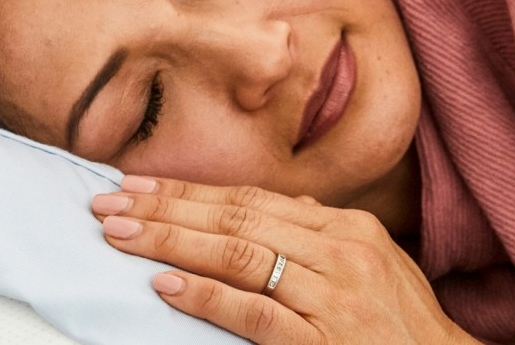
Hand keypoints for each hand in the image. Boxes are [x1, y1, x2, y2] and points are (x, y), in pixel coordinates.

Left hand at [91, 175, 476, 344]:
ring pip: (238, 255)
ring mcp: (331, 296)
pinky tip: (165, 284)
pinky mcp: (322, 341)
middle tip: (109, 201)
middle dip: (166, 208)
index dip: (190, 190)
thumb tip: (276, 209)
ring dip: (171, 242)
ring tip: (121, 234)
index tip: (139, 184)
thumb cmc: (406, 326)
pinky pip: (253, 311)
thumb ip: (322, 236)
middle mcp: (338, 252)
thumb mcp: (374, 265)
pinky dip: (205, 295)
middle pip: (236, 219)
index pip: (252, 199)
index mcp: (347, 228)